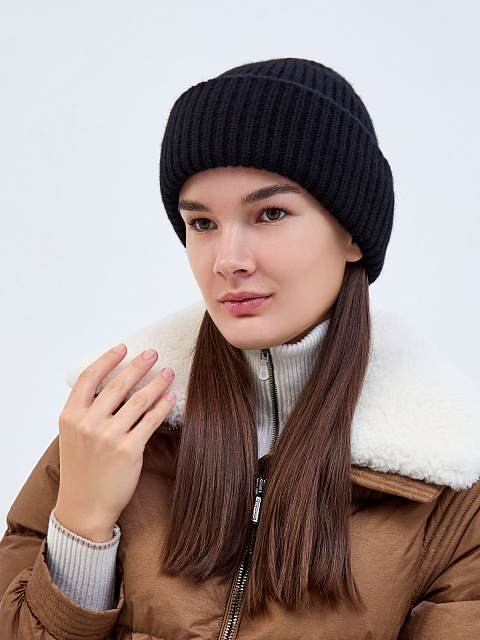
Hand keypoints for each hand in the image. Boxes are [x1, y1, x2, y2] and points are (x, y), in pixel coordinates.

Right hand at [54, 344, 175, 541]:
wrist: (85, 507)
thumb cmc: (81, 470)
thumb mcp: (73, 436)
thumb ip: (86, 411)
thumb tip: (110, 385)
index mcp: (70, 416)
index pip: (89, 378)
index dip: (107, 359)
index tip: (123, 347)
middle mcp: (88, 424)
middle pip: (118, 385)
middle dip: (138, 365)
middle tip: (153, 353)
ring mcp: (108, 437)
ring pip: (138, 400)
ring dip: (157, 382)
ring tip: (169, 372)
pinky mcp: (128, 450)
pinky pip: (150, 421)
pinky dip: (163, 406)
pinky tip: (171, 397)